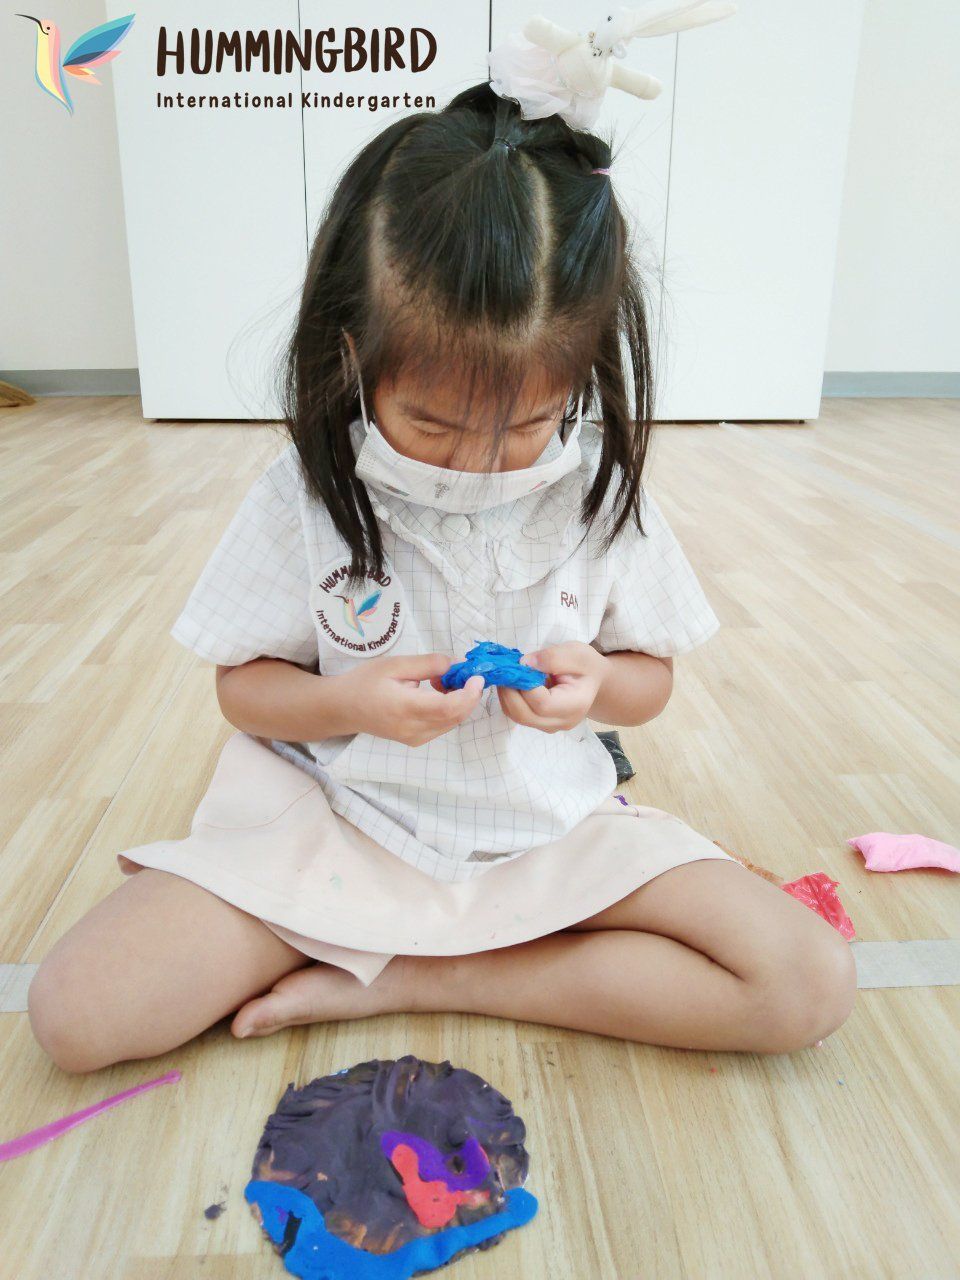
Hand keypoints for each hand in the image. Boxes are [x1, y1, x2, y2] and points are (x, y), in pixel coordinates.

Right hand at [336, 652, 483, 746]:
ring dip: (460, 702)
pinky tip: (439, 694)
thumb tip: (458, 663)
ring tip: (445, 681)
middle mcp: (412, 729)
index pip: (448, 708)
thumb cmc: (365, 682)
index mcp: (404, 708)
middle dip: (469, 695)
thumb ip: (428, 664)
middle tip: (465, 673)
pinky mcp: (415, 740)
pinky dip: (450, 710)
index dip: (469, 694)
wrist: (343, 707)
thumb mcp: (395, 665)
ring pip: (452, 723)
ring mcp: (414, 738)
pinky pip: (442, 726)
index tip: (477, 677)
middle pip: (455, 717)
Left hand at [497, 642, 609, 733]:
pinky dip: (510, 698)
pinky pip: (518, 714)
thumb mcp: (576, 653)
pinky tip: (514, 682)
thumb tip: (524, 664)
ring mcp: (550, 726)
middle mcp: (562, 722)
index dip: (523, 685)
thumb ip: (553, 658)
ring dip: (506, 694)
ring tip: (510, 674)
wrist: (592, 681)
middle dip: (508, 691)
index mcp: (575, 705)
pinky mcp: (540, 723)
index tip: (517, 665)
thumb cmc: (586, 666)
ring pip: (517, 716)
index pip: (541, 703)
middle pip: (523, 715)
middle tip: (505, 669)